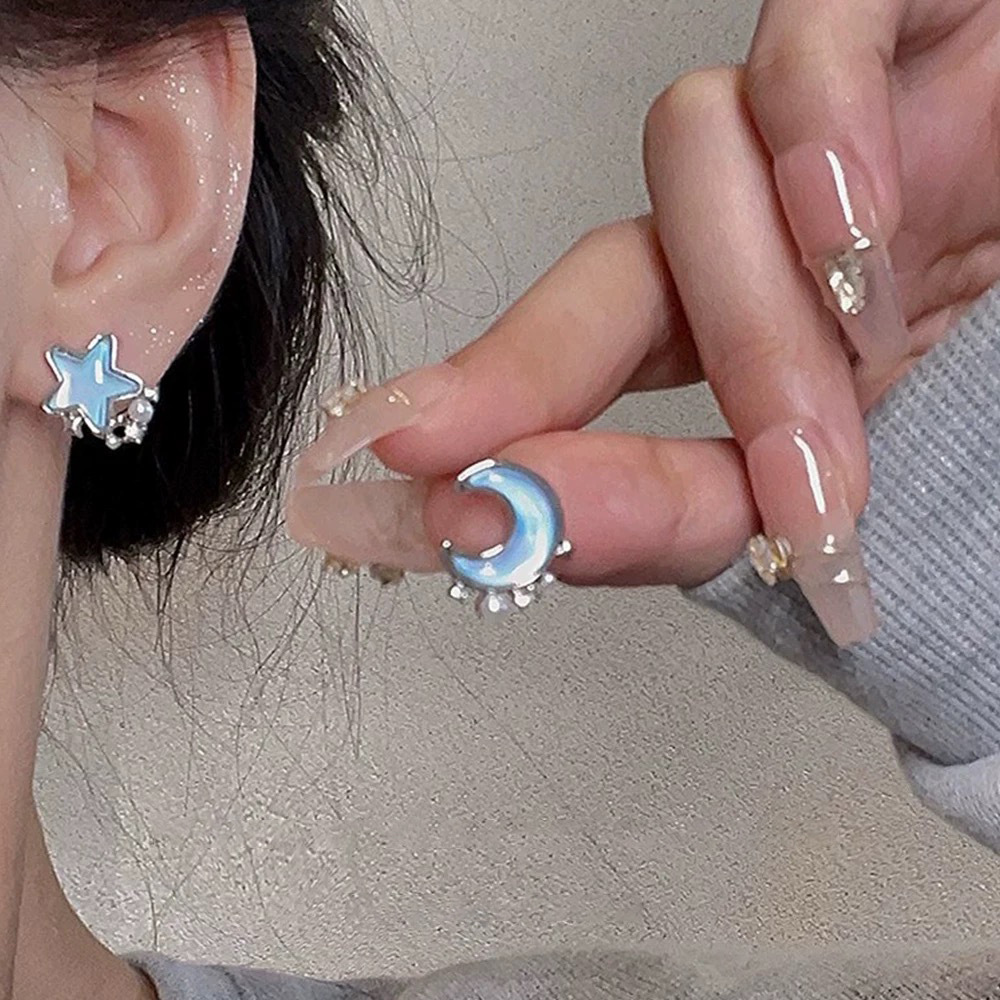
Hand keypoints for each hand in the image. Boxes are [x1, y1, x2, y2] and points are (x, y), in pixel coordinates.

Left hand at [287, 0, 999, 646]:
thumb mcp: (910, 449)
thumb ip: (782, 499)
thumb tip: (701, 552)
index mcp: (774, 332)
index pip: (622, 386)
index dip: (542, 451)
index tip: (472, 518)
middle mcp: (774, 233)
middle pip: (605, 278)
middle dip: (537, 377)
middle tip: (511, 480)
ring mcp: (827, 128)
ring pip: (690, 159)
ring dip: (751, 314)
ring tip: (838, 400)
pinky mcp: (897, 20)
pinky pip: (813, 37)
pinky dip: (819, 139)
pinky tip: (857, 246)